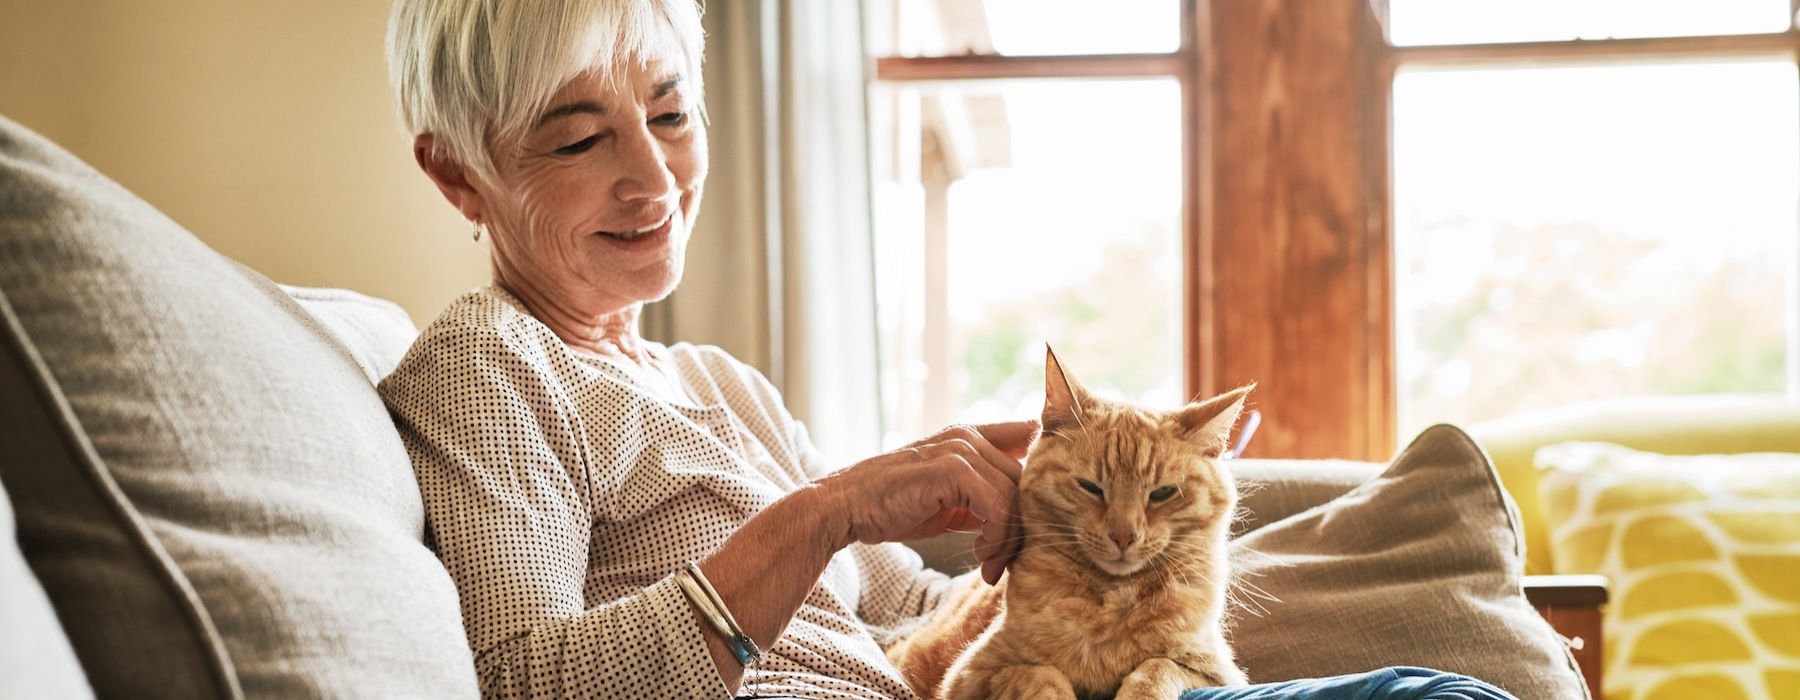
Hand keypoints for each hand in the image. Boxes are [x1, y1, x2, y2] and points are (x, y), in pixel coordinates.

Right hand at [814, 421, 1035, 583]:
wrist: (846, 507)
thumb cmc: (893, 506)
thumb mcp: (949, 500)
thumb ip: (983, 499)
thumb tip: (1020, 522)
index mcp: (969, 436)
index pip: (1027, 436)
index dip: (1044, 468)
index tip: (1042, 511)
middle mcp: (968, 437)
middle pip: (1027, 479)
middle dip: (1022, 526)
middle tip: (1003, 562)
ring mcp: (961, 450)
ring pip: (1015, 496)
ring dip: (1008, 540)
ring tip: (990, 565)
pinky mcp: (952, 470)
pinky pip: (997, 507)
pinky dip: (995, 538)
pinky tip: (981, 556)